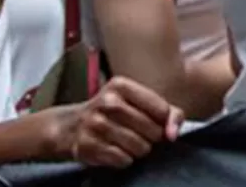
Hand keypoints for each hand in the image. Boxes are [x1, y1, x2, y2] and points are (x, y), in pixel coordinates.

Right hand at [49, 77, 183, 168]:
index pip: (161, 109)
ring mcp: (95, 124)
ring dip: (140, 150)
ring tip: (131, 144)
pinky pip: (122, 159)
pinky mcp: (87, 145)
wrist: (71, 125)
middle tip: (142, 135)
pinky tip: (117, 151)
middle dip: (153, 138)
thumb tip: (174, 133)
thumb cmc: (114, 113)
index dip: (165, 122)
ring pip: (139, 147)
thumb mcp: (139, 102)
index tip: (158, 124)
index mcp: (121, 86)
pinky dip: (125, 159)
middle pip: (152, 130)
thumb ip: (168, 113)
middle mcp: (107, 102)